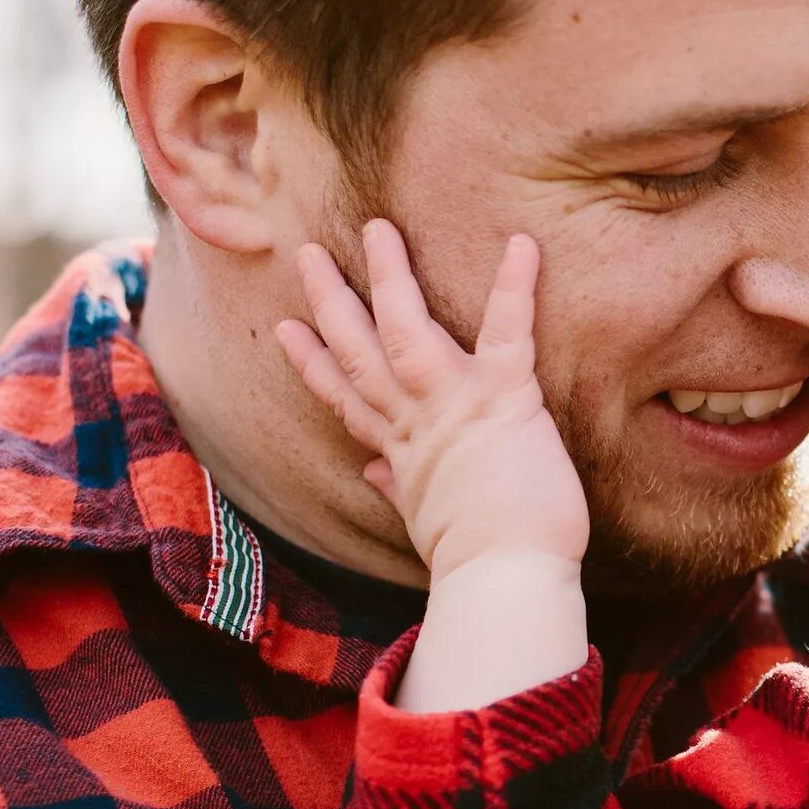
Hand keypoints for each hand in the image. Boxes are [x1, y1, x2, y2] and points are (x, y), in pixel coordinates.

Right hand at [277, 220, 590, 580]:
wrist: (504, 580)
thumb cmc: (478, 560)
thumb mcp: (425, 522)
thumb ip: (399, 488)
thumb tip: (373, 474)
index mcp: (400, 453)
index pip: (347, 399)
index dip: (313, 363)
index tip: (285, 329)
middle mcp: (415, 423)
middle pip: (359, 353)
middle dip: (333, 302)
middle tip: (309, 254)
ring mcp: (452, 407)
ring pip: (406, 329)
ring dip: (389, 276)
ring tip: (377, 228)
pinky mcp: (501, 399)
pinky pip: (505, 333)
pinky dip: (514, 287)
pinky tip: (523, 244)